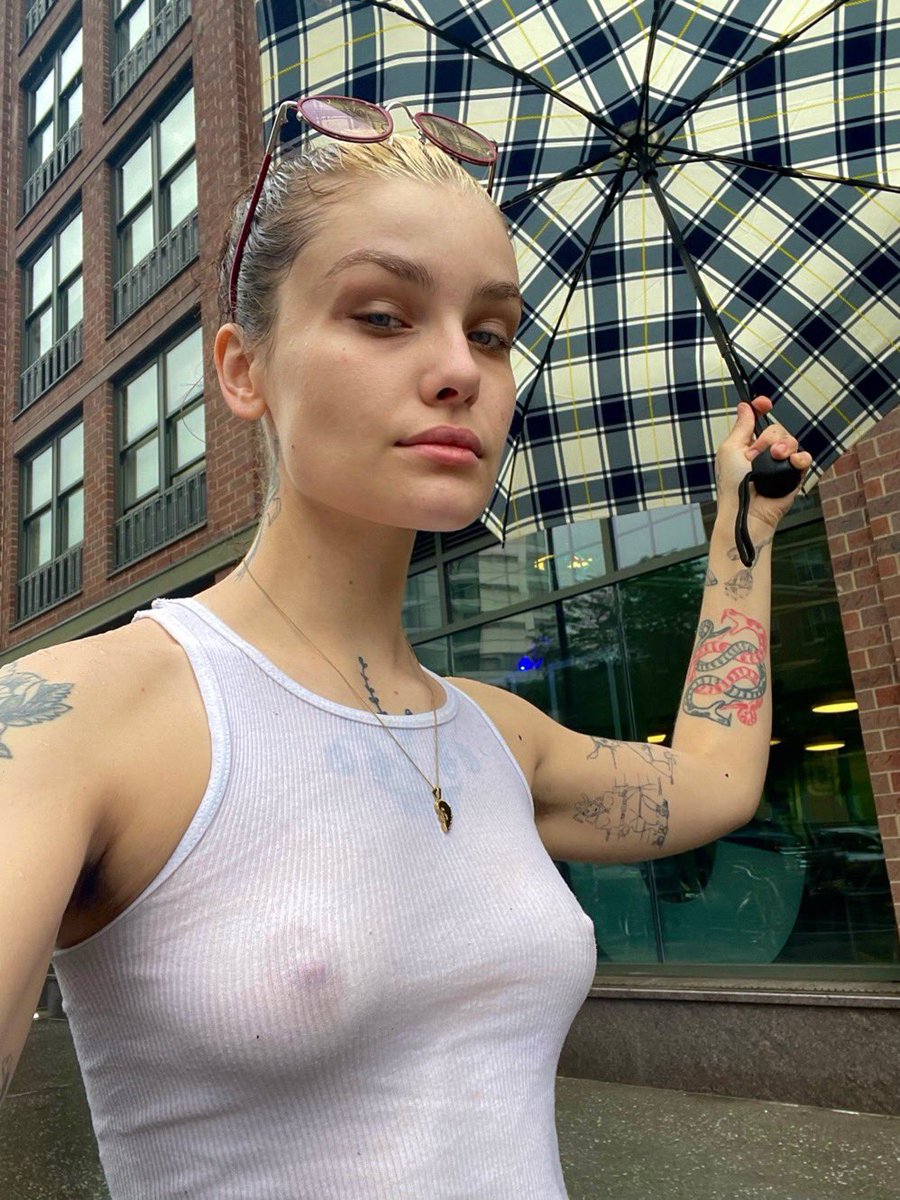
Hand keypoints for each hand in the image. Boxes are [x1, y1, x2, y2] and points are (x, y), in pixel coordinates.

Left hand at [715, 396, 812, 530]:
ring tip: (776, 457)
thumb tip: (744, 407)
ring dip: (783, 446)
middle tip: (757, 453)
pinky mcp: (793, 475)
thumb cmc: (732, 486)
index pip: (759, 419)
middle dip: (768, 437)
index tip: (764, 403)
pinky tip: (792, 462)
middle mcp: (765, 452)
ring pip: (791, 441)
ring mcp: (780, 464)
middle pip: (776, 429)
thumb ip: (741, 427)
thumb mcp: (730, 450)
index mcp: (747, 445)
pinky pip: (804, 458)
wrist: (746, 510)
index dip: (761, 408)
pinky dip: (800, 458)